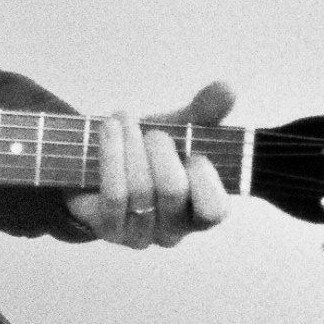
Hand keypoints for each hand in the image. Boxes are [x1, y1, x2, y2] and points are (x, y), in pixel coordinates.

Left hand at [67, 80, 235, 248]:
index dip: (206, 180)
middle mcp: (173, 229)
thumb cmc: (147, 152)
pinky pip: (113, 195)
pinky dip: (112, 154)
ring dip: (131, 146)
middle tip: (154, 132)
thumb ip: (205, 113)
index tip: (195, 153)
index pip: (214, 210)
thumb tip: (227, 89)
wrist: (96, 164)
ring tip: (124, 118)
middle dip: (162, 152)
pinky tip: (110, 128)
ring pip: (140, 191)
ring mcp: (140, 234)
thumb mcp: (179, 130)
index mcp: (199, 211)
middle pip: (174, 192)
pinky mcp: (109, 229)